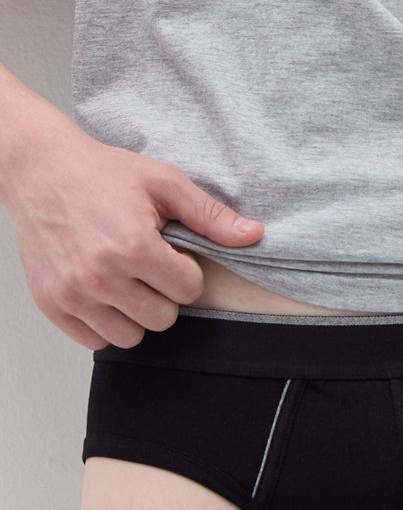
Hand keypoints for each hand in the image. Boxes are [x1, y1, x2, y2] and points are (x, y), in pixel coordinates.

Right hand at [4, 109, 263, 350]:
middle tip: (147, 266)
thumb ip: (210, 215)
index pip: (189, 290)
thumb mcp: (164, 183)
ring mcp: (73, 294)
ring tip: (126, 280)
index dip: (186, 271)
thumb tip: (254, 236)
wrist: (41, 169)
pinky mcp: (52, 304)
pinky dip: (104, 323)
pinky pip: (95, 340)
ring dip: (135, 313)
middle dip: (163, 294)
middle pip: (163, 319)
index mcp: (134, 247)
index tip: (170, 254)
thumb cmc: (101, 174)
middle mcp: (101, 277)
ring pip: (130, 337)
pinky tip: (103, 293)